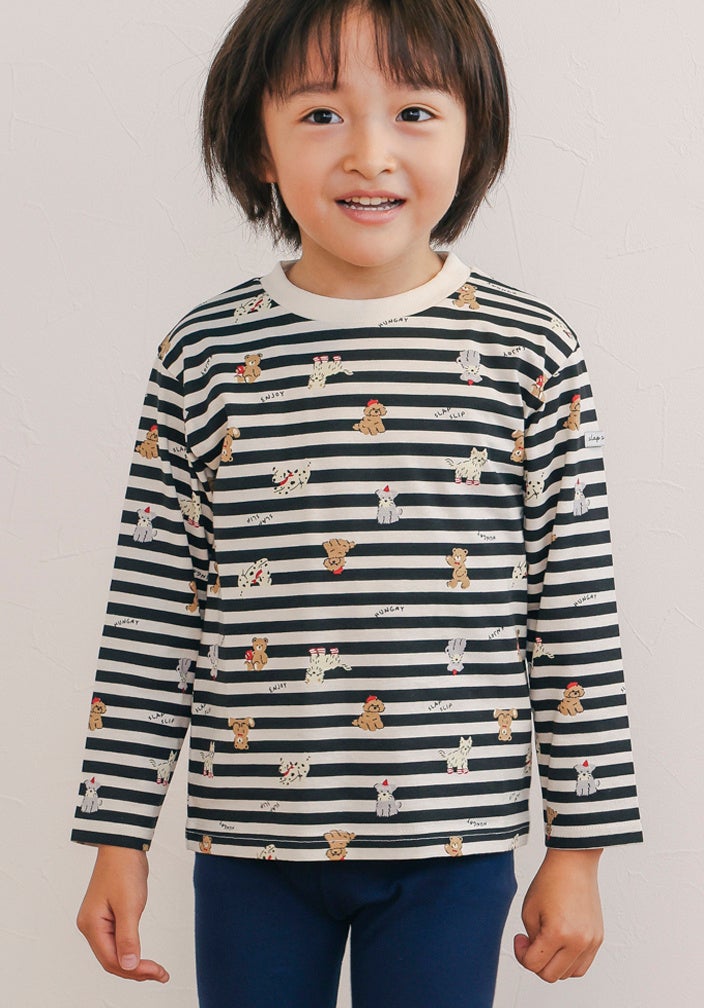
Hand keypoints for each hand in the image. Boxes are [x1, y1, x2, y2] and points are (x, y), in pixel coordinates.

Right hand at [75, 845, 169, 983]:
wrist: (123, 845)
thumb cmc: (124, 870)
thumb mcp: (129, 905)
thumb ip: (128, 937)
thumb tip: (130, 966)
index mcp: (91, 925)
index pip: (111, 960)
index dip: (134, 970)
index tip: (157, 972)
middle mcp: (90, 926)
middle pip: (111, 960)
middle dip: (135, 970)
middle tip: (161, 974)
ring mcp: (97, 921)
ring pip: (114, 952)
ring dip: (133, 963)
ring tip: (156, 970)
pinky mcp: (106, 916)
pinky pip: (116, 941)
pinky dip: (130, 950)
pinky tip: (142, 956)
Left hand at [513, 847, 603, 982]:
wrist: (573, 864)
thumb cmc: (551, 880)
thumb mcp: (529, 910)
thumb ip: (531, 939)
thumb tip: (536, 955)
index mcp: (558, 933)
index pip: (534, 965)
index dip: (521, 954)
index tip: (520, 939)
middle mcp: (578, 941)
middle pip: (551, 975)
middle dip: (536, 962)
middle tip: (531, 943)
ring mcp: (591, 942)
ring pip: (569, 974)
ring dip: (554, 965)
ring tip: (546, 943)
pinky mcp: (598, 939)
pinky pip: (582, 965)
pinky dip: (569, 962)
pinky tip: (560, 946)